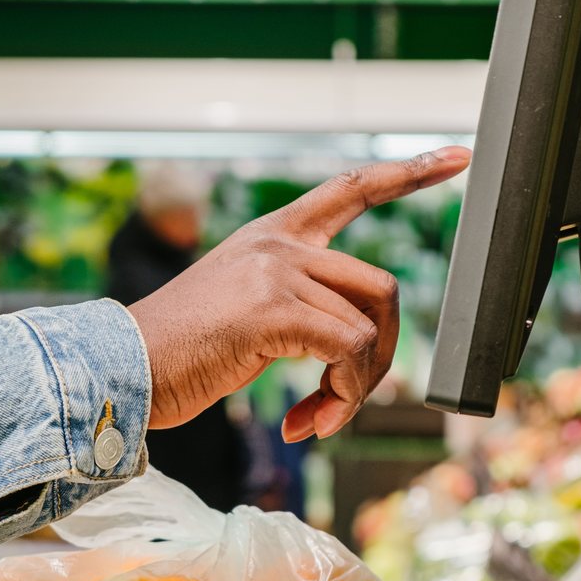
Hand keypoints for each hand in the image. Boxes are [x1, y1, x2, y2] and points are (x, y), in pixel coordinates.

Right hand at [127, 146, 470, 441]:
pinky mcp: (272, 311)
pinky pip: (347, 354)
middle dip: (383, 352)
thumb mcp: (241, 312)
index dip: (409, 172)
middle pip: (381, 286)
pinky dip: (340, 398)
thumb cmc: (177, 353)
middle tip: (348, 397)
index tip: (457, 157)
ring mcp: (277, 273)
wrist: (123, 370)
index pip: (350, 189)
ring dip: (356, 388)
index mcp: (272, 237)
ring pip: (367, 326)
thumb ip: (295, 307)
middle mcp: (279, 244)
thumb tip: (349, 345)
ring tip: (319, 418)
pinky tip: (308, 422)